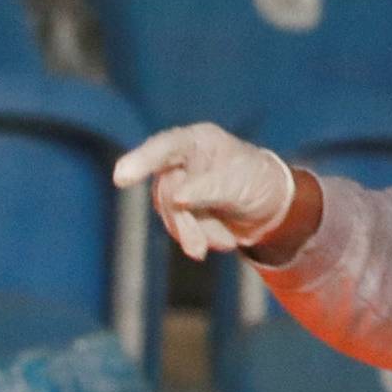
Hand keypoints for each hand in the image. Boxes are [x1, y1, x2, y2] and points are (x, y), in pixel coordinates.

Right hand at [112, 124, 295, 261]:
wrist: (270, 207)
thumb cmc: (258, 180)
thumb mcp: (239, 182)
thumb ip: (208, 188)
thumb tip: (177, 198)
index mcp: (197, 141)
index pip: (165, 147)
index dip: (142, 160)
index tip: (122, 177)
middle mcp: (182, 160)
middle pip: (166, 191)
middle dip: (183, 222)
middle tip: (199, 250)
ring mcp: (178, 184)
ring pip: (170, 214)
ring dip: (194, 234)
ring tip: (225, 242)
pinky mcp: (179, 207)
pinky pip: (177, 227)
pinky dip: (198, 238)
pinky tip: (221, 239)